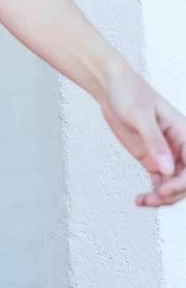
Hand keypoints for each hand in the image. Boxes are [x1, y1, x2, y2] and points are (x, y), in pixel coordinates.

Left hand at [99, 66, 185, 206]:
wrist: (109, 86)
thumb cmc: (127, 91)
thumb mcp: (139, 114)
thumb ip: (154, 141)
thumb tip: (167, 169)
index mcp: (183, 132)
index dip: (183, 181)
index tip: (166, 189)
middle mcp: (177, 146)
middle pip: (185, 179)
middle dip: (173, 192)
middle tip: (154, 198)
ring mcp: (164, 154)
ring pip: (173, 185)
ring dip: (163, 197)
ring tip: (144, 201)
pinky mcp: (151, 159)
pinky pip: (159, 183)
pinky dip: (153, 194)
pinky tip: (141, 200)